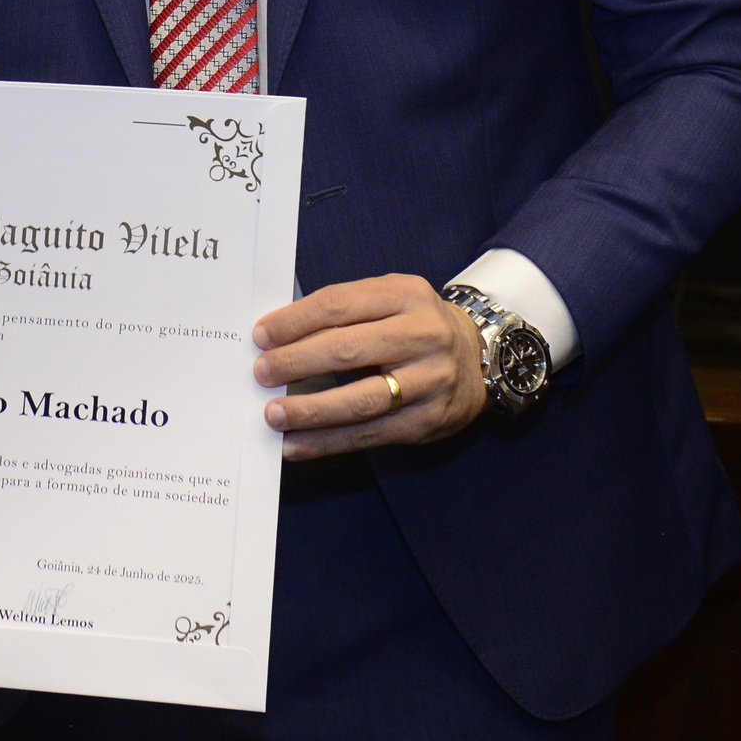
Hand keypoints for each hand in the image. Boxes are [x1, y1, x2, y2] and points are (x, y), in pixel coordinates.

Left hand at [252, 274, 487, 461]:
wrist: (479, 359)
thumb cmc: (415, 325)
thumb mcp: (390, 299)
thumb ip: (344, 311)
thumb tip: (278, 337)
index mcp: (406, 295)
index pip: (340, 304)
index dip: (296, 321)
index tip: (261, 336)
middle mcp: (422, 335)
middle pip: (348, 350)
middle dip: (296, 362)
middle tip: (261, 373)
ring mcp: (429, 381)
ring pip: (360, 400)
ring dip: (310, 411)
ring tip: (273, 415)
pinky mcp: (427, 421)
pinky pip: (369, 435)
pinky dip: (327, 443)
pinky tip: (295, 445)